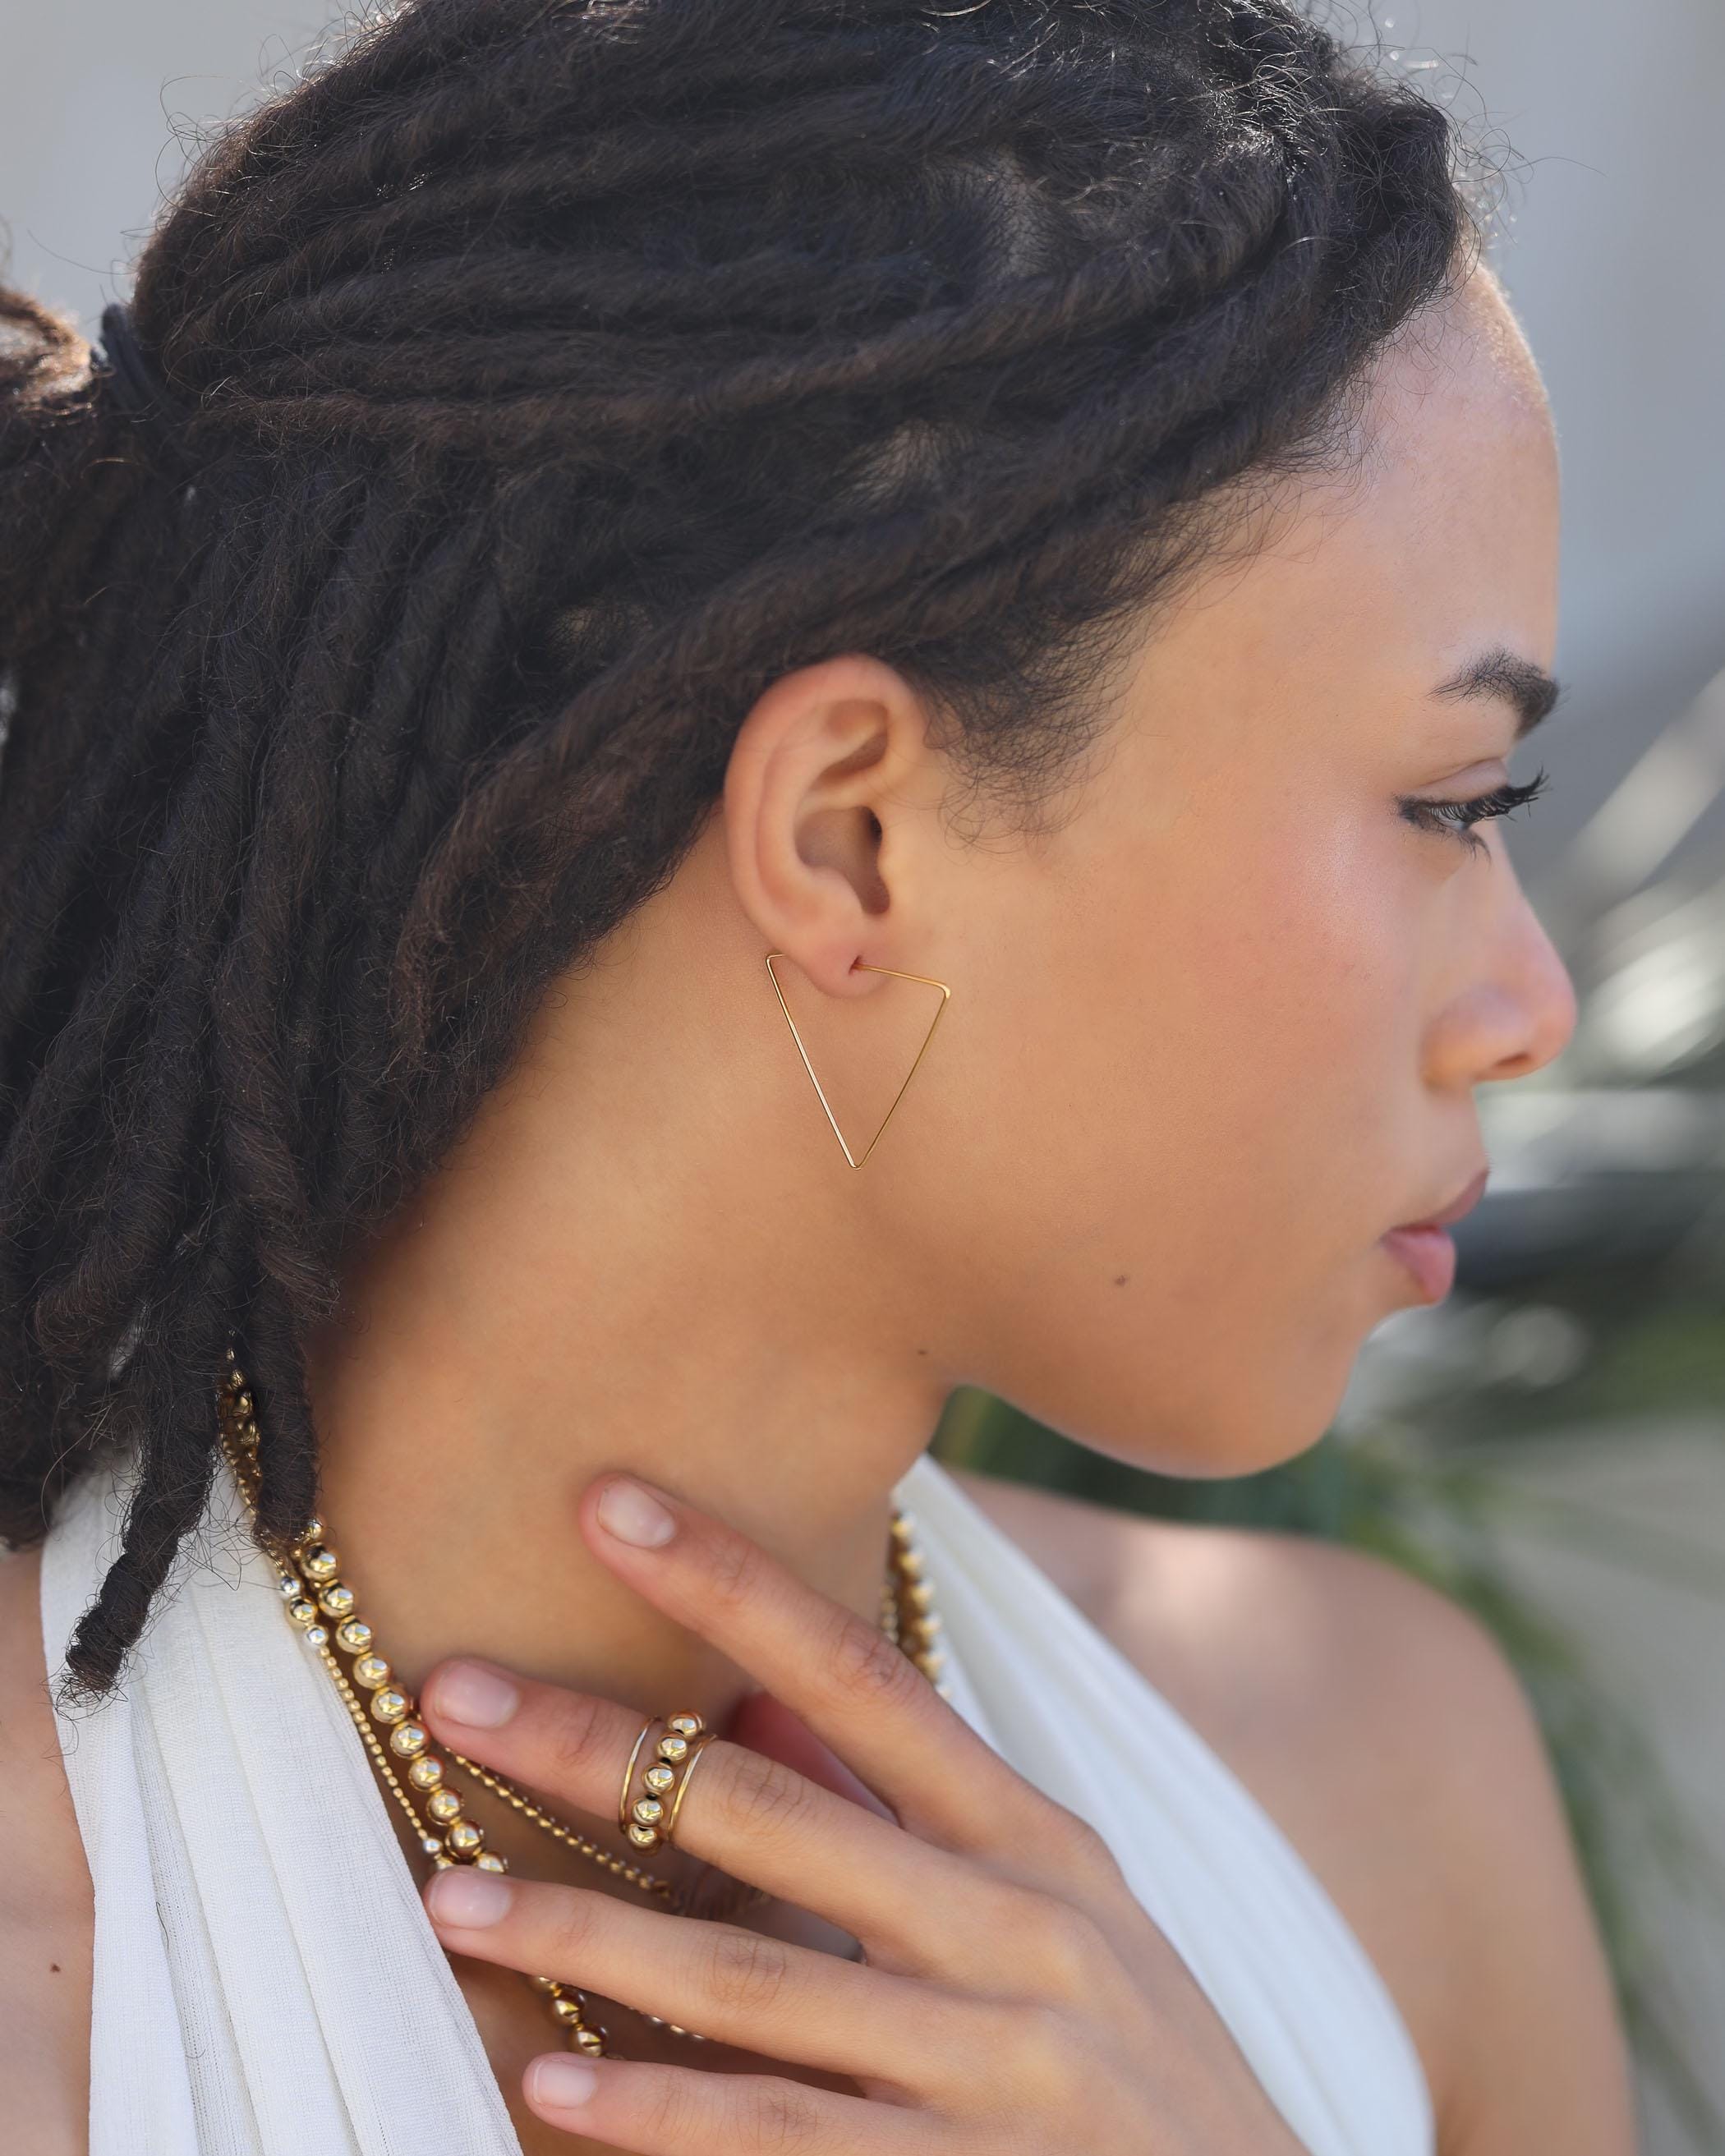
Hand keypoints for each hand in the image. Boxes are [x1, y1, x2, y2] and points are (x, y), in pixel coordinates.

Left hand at [415, 1472, 1307, 2154]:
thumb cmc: (1142, 2077)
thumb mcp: (1063, 1918)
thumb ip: (914, 1814)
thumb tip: (758, 1703)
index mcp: (1038, 1838)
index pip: (863, 1674)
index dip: (733, 1582)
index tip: (609, 1502)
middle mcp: (1022, 1930)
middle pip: (773, 1810)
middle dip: (602, 1746)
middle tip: (447, 1688)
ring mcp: (1003, 2068)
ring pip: (755, 1981)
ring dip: (584, 1939)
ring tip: (444, 1898)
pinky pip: (785, 2141)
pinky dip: (660, 2117)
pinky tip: (547, 2087)